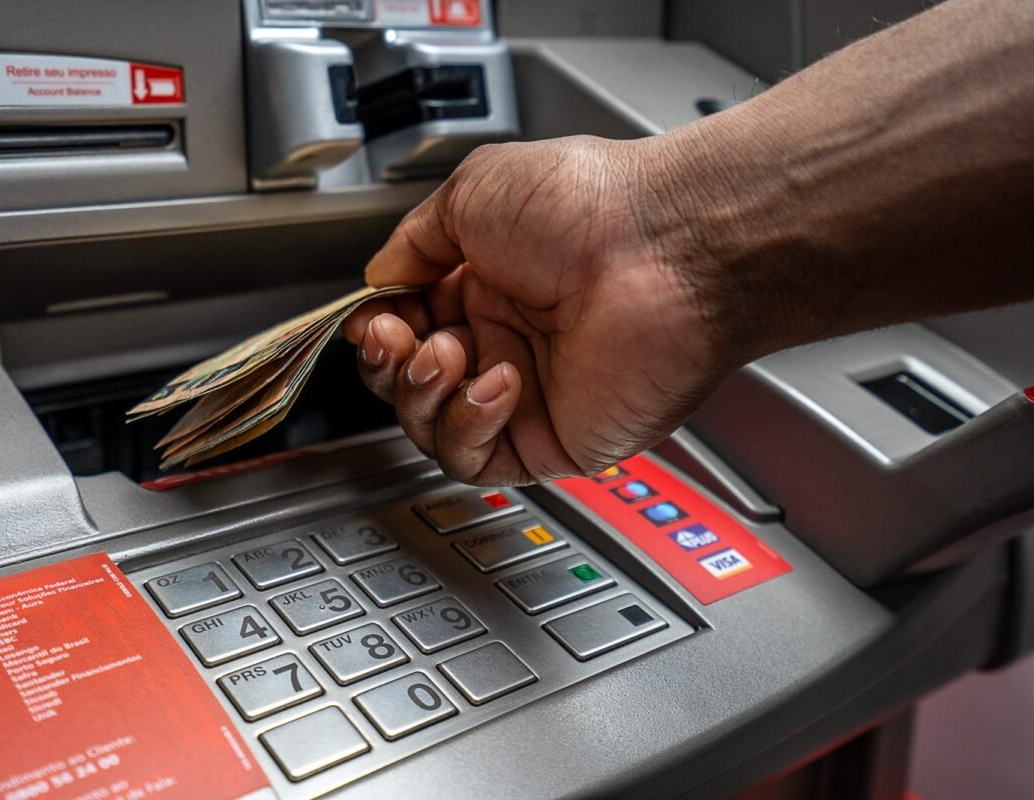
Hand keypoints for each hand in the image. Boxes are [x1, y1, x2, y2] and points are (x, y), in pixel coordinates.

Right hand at [342, 135, 738, 485]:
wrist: (664, 247)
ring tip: (448, 354)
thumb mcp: (473, 193)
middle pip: (410, 383)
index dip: (378, 330)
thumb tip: (380, 276)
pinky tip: (497, 381)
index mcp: (485, 285)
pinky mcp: (552, 440)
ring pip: (432, 428)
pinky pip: (476, 459)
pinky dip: (468, 424)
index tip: (368, 319)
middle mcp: (505, 341)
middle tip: (396, 338)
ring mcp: (528, 395)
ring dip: (421, 395)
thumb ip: (414, 241)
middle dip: (388, 365)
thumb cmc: (590, 206)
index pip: (407, 328)